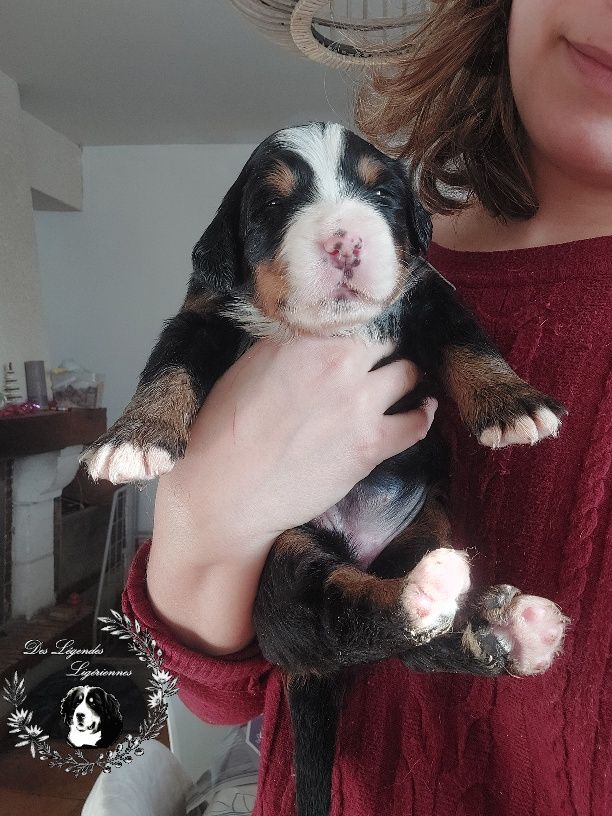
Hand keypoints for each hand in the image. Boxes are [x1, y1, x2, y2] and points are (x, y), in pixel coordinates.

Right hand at [154, 333, 436, 564]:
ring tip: (398, 383)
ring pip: (408, 374)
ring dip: (403, 377)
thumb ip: (290, 342)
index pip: (355, 309)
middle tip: (378, 357)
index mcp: (305, 338)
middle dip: (383, 346)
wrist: (226, 491)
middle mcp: (338, 362)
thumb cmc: (223, 430)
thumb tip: (315, 331)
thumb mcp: (249, 365)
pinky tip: (421, 409)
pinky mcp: (371, 446)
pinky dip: (422, 414)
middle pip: (387, 338)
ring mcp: (360, 404)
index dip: (363, 316)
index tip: (366, 323)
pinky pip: (417, 423)